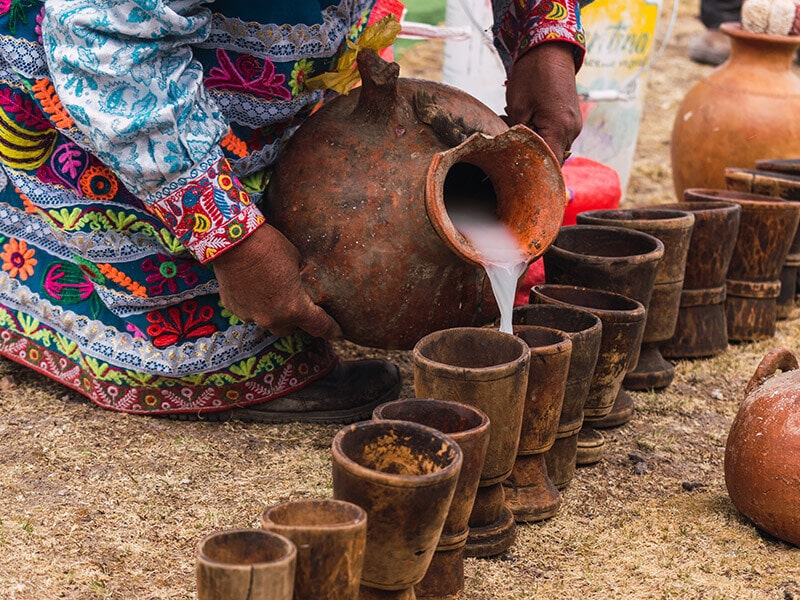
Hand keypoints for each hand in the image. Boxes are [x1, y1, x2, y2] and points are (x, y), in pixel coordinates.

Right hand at [212, 224, 342, 338]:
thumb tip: (301, 284)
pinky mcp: (233, 308)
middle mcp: (273, 318)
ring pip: (266, 321)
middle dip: (292, 320)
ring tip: (269, 290)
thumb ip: (300, 282)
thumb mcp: (297, 262)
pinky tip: (251, 285)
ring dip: (270, 312)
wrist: (233, 240)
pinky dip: (252, 303)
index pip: (320, 327)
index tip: (336, 332)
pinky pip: (248, 311)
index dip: (331, 330)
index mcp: (295, 308)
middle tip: (293, 303)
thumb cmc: (270, 246)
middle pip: (288, 329)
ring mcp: (251, 315)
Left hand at [503, 42, 582, 164]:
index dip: (534, 175)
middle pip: (551, 159)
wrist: (550, 48)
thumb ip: (516, 135)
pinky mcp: (571, 119)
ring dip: (535, 144)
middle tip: (508, 144)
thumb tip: (510, 152)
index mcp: (559, 129)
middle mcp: (572, 130)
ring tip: (516, 125)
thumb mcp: (516, 108)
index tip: (517, 178)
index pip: (549, 166)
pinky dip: (541, 134)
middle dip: (530, 156)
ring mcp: (574, 125)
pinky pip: (556, 135)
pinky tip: (526, 119)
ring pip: (553, 147)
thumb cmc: (532, 75)